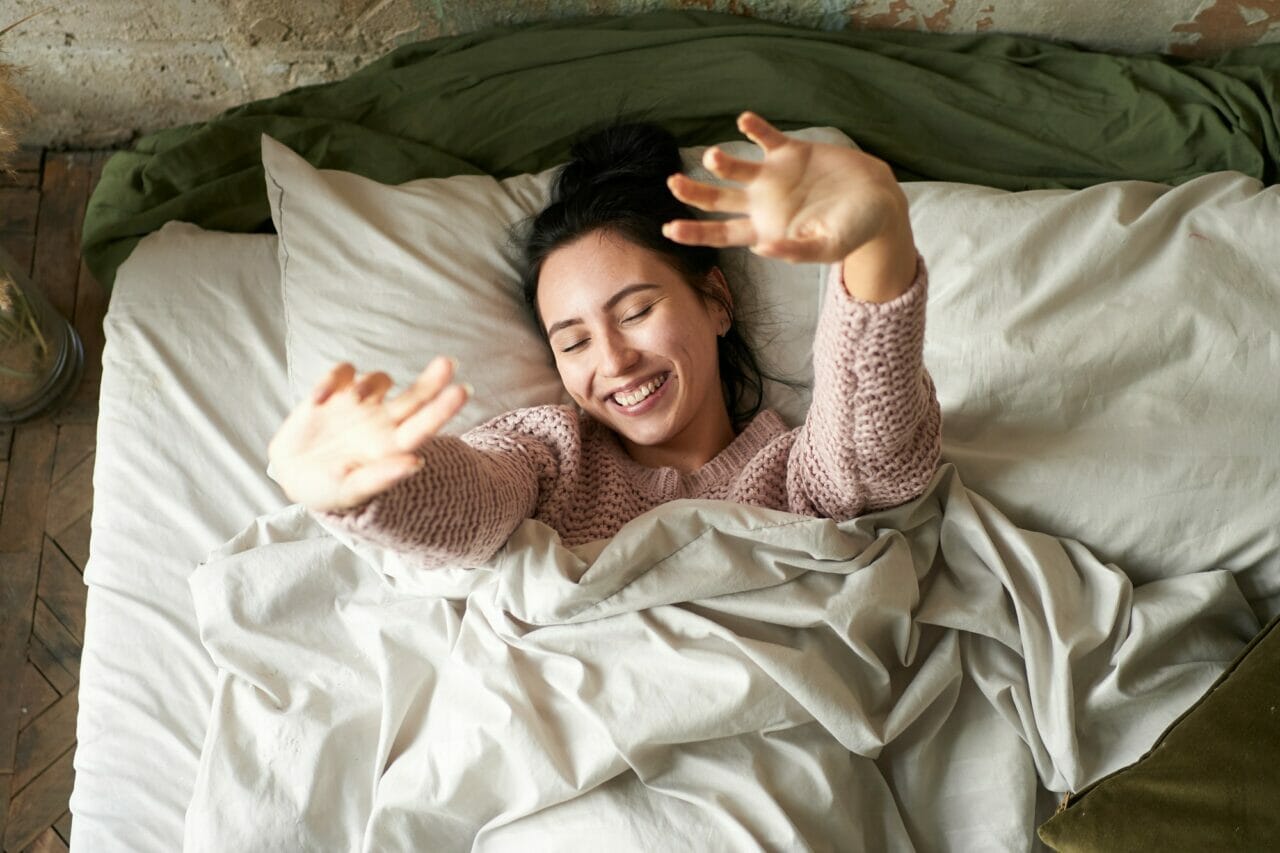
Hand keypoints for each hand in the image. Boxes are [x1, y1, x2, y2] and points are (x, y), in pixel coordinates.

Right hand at [267, 356, 469, 511]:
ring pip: (379, 380)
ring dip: (369, 384)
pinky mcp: (335, 391)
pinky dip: (331, 381)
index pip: (424, 425)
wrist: (294, 475)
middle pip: (416, 396)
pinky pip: (342, 373)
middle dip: (433, 380)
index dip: (443, 409)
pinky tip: (318, 400)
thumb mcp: (351, 490)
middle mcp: (383, 421)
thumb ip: (381, 477)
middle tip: (449, 363)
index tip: (462, 392)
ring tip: (355, 399)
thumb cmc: (328, 489)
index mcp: (393, 446)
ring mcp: (360, 404)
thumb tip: (416, 464)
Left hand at [663, 112, 907, 264]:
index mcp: (765, 230)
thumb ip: (795, 251)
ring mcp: (774, 177)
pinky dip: (755, 127)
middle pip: (717, 199)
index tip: (668, 229)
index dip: (694, 233)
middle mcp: (762, 203)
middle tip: (673, 183)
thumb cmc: (853, 232)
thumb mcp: (826, 248)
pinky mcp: (791, 153)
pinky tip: (744, 120)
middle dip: (693, 192)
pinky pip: (766, 137)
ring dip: (721, 161)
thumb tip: (761, 248)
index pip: (721, 234)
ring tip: (713, 157)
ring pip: (735, 167)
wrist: (879, 202)